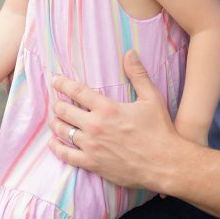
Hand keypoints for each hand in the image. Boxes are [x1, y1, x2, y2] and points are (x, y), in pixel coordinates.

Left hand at [48, 50, 184, 191]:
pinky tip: (53, 143)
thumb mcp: (152, 98)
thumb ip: (138, 74)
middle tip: (57, 102)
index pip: (76, 91)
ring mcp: (91, 146)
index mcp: (107, 108)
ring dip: (55, 123)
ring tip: (55, 119)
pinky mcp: (92, 164)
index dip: (62, 83)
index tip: (54, 80)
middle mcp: (95, 126)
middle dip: (57, 104)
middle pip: (64, 111)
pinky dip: (56, 147)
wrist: (166, 165)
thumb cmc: (160, 131)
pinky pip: (66, 155)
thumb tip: (130, 53)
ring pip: (62, 131)